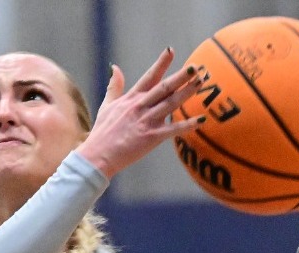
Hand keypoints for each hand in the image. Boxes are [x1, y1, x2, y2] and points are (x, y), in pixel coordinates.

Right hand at [75, 50, 204, 179]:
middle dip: (181, 76)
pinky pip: (173, 129)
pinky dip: (188, 125)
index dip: (161, 63)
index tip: (171, 50)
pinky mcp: (151, 137)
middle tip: (196, 67)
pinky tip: (201, 119)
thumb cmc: (102, 133)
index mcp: (131, 98)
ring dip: (187, 92)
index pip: (149, 76)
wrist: (97, 156)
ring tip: (201, 82)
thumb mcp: (107, 105)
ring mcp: (146, 121)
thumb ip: (114, 86)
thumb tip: (115, 67)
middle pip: (164, 87)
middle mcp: (140, 106)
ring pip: (171, 103)